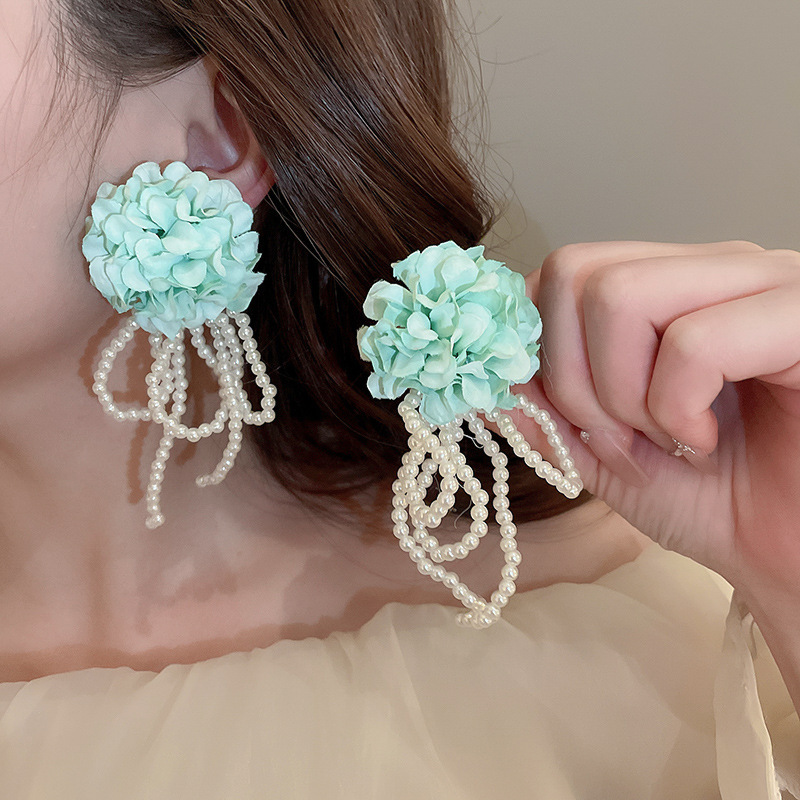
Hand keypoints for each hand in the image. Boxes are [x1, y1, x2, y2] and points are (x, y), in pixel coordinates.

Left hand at [515, 240, 799, 599]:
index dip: (533, 345)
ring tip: (666, 442)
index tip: (554, 413)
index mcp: (665, 289)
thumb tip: (475, 380)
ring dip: (620, 396)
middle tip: (616, 438)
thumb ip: (538, 409)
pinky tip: (706, 442)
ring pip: (621, 296)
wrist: (788, 557)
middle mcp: (710, 269)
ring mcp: (762, 284)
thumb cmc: (707, 500)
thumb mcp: (598, 454)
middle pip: (575, 272)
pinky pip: (696, 342)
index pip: (560, 270)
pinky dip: (676, 409)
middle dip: (571, 378)